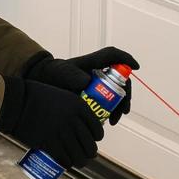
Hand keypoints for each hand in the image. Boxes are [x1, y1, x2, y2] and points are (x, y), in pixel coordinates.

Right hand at [0, 78, 103, 168]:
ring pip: (79, 156)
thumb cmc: (36, 96)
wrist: (17, 101)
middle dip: (90, 153)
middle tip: (86, 154)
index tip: (94, 140)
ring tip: (79, 163)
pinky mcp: (49, 144)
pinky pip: (64, 159)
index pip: (97, 128)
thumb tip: (78, 120)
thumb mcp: (60, 96)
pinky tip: (67, 164)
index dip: (97, 137)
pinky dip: (67, 164)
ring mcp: (62, 133)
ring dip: (81, 162)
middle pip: (90, 145)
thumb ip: (71, 107)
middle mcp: (74, 121)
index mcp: (79, 106)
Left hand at [24, 47, 138, 124]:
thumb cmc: (52, 75)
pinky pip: (106, 104)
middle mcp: (98, 73)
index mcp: (92, 63)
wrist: (41, 85)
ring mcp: (96, 86)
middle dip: (124, 96)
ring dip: (118, 107)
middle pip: (119, 81)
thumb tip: (87, 82)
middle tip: (122, 111)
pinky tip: (105, 122)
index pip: (112, 56)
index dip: (126, 59)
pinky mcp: (93, 97)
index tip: (136, 68)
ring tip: (113, 121)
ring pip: (115, 94)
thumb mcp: (61, 73)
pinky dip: (109, 112)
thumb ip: (72, 75)